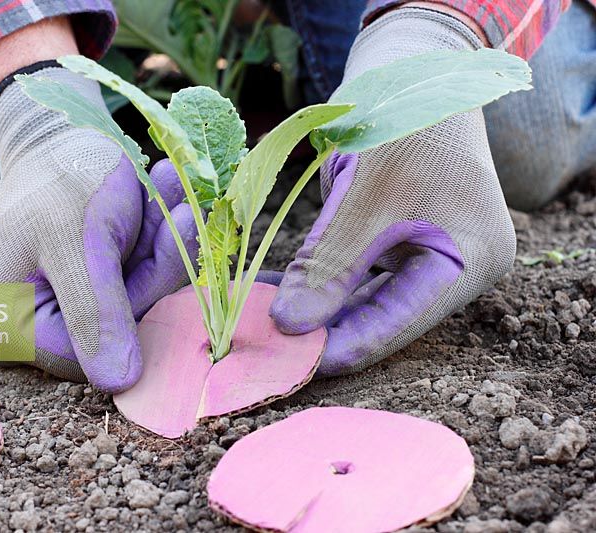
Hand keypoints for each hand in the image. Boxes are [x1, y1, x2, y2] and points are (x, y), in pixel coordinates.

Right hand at [0, 67, 196, 391]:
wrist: (63, 135)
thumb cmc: (59, 178)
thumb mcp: (77, 241)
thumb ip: (95, 311)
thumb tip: (121, 385)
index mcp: (14, 326)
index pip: (91, 356)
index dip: (139, 310)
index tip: (174, 243)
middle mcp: (39, 326)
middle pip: (122, 329)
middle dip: (157, 265)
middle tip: (182, 208)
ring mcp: (74, 306)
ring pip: (142, 300)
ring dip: (164, 242)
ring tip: (169, 186)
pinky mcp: (102, 287)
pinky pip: (145, 277)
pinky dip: (161, 236)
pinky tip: (163, 189)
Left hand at [269, 8, 515, 375]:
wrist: (410, 72)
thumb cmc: (399, 125)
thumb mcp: (361, 198)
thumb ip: (328, 265)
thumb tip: (290, 326)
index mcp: (471, 258)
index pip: (405, 318)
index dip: (351, 344)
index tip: (300, 366)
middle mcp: (456, 265)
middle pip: (386, 314)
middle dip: (328, 329)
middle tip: (272, 352)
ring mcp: (428, 255)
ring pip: (366, 297)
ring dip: (317, 308)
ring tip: (263, 325)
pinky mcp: (399, 244)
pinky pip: (357, 274)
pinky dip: (319, 282)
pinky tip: (276, 292)